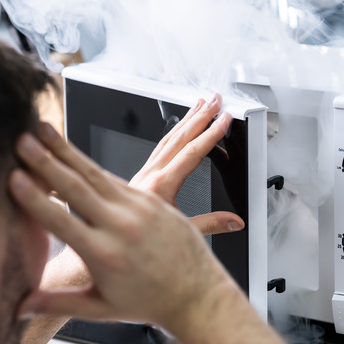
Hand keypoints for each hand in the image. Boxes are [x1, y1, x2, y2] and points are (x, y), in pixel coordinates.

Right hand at [8, 122, 235, 328]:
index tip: (14, 178)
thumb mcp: (101, 309)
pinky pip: (115, 177)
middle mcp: (122, 228)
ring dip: (66, 150)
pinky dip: (90, 164)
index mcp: (105, 255)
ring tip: (44, 131)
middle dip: (45, 161)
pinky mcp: (152, 200)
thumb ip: (57, 304)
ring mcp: (139, 209)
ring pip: (95, 173)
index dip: (34, 199)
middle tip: (22, 140)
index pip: (61, 221)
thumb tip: (18, 309)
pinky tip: (73, 151)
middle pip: (76, 187)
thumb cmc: (150, 303)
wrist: (198, 296)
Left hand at [129, 94, 243, 234]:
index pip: (192, 152)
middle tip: (215, 101)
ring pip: (166, 139)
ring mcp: (142, 173)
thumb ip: (210, 224)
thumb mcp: (180, 233)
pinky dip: (171, 134)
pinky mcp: (138, 177)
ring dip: (185, 120)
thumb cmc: (139, 242)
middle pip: (179, 137)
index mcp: (161, 186)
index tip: (224, 119)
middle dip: (199, 117)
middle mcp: (150, 175)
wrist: (109, 240)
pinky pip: (157, 148)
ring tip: (199, 106)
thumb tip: (235, 221)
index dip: (211, 134)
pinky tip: (177, 130)